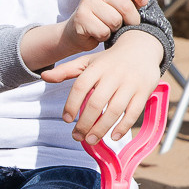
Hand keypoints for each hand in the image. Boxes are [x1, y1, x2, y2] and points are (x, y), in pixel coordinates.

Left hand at [42, 32, 163, 141]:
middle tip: (77, 136)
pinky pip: (133, 112)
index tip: (67, 119)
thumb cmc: (109, 60)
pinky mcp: (144, 91)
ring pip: (114, 110)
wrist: (141, 48)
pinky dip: (123, 127)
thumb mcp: (88, 62)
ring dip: (101, 128)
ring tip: (91, 140)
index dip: (71, 104)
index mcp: (97, 67)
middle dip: (85, 123)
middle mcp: (113, 74)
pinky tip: (113, 136)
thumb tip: (44, 76)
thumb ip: (66, 71)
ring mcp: (130, 83)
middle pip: (96, 102)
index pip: (80, 86)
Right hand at [45, 0, 151, 61]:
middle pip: (126, 6)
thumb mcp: (121, 6)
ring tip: (107, 27)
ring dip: (114, 30)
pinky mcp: (81, 18)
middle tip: (124, 24)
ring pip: (115, 21)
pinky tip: (97, 33)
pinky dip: (103, 37)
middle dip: (131, 20)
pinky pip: (103, 31)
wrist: (78, 30)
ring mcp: (87, 2)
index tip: (142, 3)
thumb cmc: (105, 17)